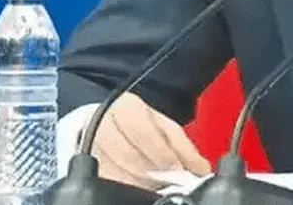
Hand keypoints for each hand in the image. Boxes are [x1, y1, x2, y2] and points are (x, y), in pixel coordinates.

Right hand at [90, 92, 210, 189]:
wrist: (112, 125)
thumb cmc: (142, 125)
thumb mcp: (166, 128)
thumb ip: (183, 147)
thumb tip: (201, 169)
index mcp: (126, 107)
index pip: (143, 131)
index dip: (162, 152)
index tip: (178, 167)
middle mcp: (105, 124)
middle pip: (128, 154)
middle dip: (154, 169)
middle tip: (170, 178)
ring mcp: (93, 145)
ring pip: (118, 171)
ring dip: (142, 180)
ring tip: (158, 182)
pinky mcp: (91, 165)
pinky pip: (109, 180)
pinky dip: (129, 185)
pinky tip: (141, 184)